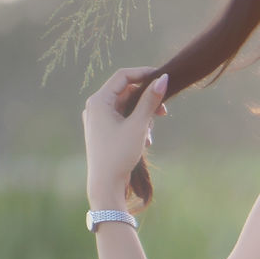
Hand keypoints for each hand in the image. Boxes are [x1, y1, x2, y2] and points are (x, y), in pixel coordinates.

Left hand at [83, 66, 168, 203]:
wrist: (106, 184)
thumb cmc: (119, 153)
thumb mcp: (138, 125)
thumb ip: (150, 100)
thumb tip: (163, 79)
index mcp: (99, 101)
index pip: (123, 76)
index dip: (144, 74)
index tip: (164, 79)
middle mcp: (95, 107)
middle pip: (126, 92)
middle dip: (146, 101)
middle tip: (164, 113)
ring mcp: (98, 119)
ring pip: (127, 107)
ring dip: (143, 116)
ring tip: (148, 135)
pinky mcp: (103, 130)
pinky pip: (123, 118)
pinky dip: (136, 125)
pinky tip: (143, 142)